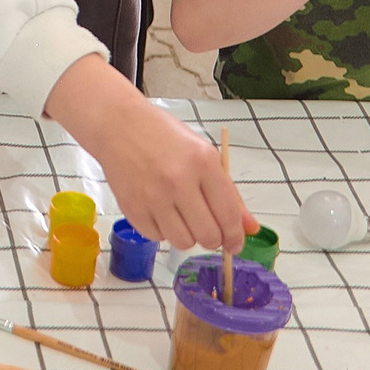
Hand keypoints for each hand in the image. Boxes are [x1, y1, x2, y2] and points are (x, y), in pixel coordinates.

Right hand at [46, 58, 254, 250]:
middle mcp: (178, 180)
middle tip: (209, 231)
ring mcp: (153, 196)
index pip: (228, 215)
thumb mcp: (204, 155)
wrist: (119, 125)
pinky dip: (162, 231)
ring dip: (188, 237)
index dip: (236, 237)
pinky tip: (161, 211)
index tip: (235, 244)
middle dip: (213, 240)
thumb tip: (251, 228)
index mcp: (203, 162)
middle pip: (208, 236)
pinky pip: (157, 238)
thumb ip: (229, 194)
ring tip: (182, 217)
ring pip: (183, 242)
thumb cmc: (165, 137)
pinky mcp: (132, 208)